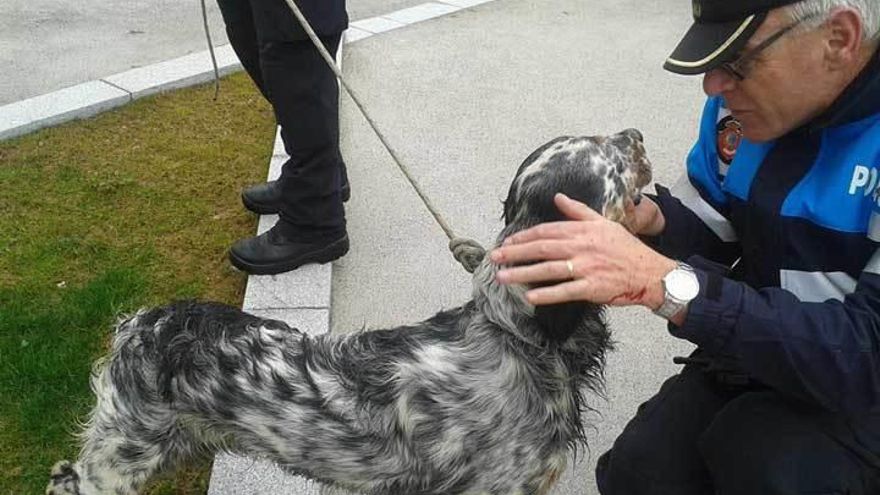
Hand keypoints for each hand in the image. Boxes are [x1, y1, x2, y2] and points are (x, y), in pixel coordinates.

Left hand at [490, 193, 675, 307]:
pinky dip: (547, 294)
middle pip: (542, 248)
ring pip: (548, 270)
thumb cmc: (625, 248)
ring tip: (503, 277)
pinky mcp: (592, 288)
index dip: (524, 236)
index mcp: (582, 231)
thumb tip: (558, 198)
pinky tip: (529, 296)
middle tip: (494, 258)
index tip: (507, 241)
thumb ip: (578, 211)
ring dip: (523, 273)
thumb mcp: (603, 223)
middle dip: (515, 253)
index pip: (546, 231)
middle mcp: (582, 247)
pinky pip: (565, 291)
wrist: (649, 272)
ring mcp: (586, 268)